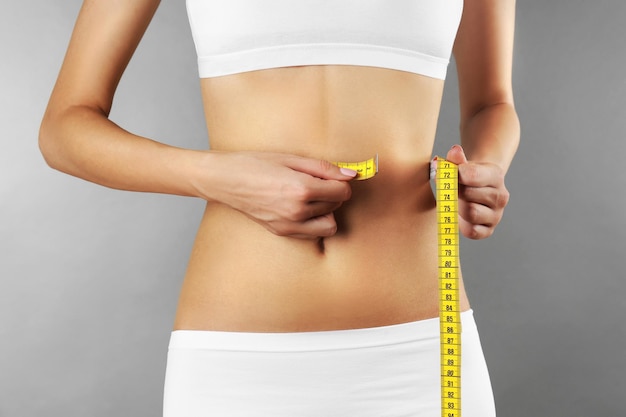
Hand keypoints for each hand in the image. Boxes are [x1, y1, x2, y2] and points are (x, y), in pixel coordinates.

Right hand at [206, 151, 356, 238]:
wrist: (225, 180)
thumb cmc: (255, 163)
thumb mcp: (291, 158)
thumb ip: (323, 168)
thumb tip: (351, 174)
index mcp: (301, 190)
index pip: (342, 192)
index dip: (340, 181)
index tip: (330, 175)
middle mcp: (297, 212)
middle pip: (336, 206)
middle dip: (332, 193)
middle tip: (315, 181)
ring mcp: (289, 225)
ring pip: (328, 225)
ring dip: (326, 211)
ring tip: (311, 197)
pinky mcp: (281, 232)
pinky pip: (312, 233)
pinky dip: (313, 222)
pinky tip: (301, 208)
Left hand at [445, 145, 509, 238]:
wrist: (477, 189)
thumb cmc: (466, 176)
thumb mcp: (462, 164)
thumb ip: (454, 159)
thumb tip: (450, 154)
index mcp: (495, 175)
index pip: (471, 174)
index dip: (453, 175)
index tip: (444, 174)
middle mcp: (501, 196)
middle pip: (468, 194)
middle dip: (454, 192)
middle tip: (449, 190)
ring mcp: (497, 215)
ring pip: (470, 213)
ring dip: (458, 208)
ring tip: (456, 202)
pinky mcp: (489, 230)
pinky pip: (472, 231)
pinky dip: (462, 224)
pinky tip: (460, 215)